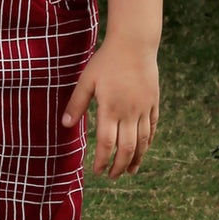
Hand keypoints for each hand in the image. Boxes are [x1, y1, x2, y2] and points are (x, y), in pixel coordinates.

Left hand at [62, 35, 159, 178]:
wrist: (134, 43)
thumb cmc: (106, 60)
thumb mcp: (86, 80)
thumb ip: (76, 103)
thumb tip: (65, 125)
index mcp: (110, 108)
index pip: (106, 143)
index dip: (102, 160)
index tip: (96, 171)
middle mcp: (129, 112)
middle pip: (127, 148)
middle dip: (119, 166)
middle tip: (111, 176)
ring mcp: (144, 108)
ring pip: (143, 141)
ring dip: (136, 159)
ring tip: (129, 171)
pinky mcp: (153, 102)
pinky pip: (152, 128)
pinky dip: (147, 142)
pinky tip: (142, 150)